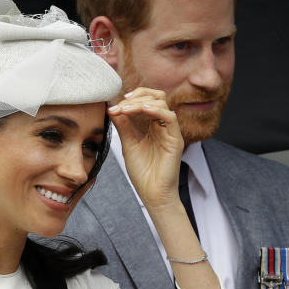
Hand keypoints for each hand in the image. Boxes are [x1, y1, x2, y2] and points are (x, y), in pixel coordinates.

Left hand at [108, 88, 184, 211]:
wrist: (152, 194)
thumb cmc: (143, 174)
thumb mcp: (128, 145)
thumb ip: (123, 126)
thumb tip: (112, 109)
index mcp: (153, 126)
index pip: (147, 101)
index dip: (133, 98)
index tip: (115, 105)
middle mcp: (163, 126)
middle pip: (157, 97)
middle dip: (138, 95)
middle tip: (121, 103)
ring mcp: (171, 132)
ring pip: (162, 104)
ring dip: (141, 103)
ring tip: (125, 109)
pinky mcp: (176, 140)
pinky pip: (170, 118)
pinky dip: (155, 110)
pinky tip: (141, 110)